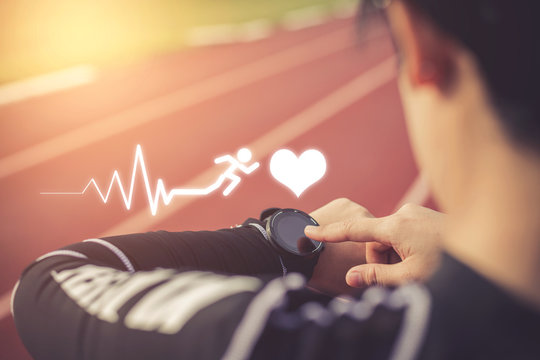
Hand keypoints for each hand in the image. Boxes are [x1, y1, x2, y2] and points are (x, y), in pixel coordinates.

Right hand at [306, 201, 445, 287]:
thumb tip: (350, 278)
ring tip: (419, 267)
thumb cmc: (451, 266)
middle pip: (375, 241)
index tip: (309, 231)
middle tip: (402, 276)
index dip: (330, 233)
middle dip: (382, 260)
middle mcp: (403, 214)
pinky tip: (426, 257)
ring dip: (396, 255)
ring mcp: (415, 213)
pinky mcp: (423, 216)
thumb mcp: (411, 277)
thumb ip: (376, 277)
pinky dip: (406, 248)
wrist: (488, 245)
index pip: (354, 229)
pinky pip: (403, 233)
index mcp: (396, 227)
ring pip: (390, 239)